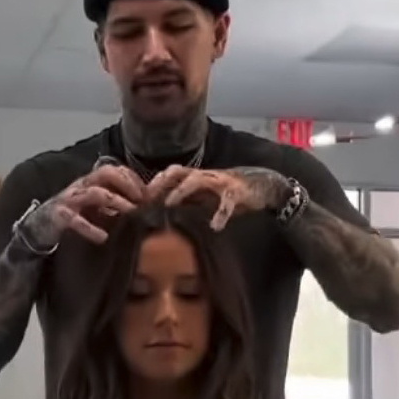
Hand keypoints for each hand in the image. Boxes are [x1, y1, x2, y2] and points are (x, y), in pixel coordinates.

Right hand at [25, 164, 145, 246]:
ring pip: (95, 193)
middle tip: (142, 200)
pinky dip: (90, 228)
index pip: (115, 170)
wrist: (40, 227)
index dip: (133, 178)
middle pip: (106, 173)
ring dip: (116, 200)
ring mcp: (70, 200)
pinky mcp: (60, 216)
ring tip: (131, 213)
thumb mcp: (97, 206)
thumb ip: (118, 200)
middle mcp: (81, 186)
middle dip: (127, 184)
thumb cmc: (74, 215)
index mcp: (91, 182)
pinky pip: (75, 220)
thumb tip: (146, 201)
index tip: (148, 194)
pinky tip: (103, 237)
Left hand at [146, 166, 288, 230]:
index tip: (138, 199)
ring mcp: (219, 181)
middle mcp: (204, 175)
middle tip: (147, 199)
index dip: (153, 185)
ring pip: (196, 180)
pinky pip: (226, 202)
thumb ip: (186, 202)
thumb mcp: (203, 198)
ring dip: (181, 191)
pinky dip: (221, 214)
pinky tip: (216, 226)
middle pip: (177, 171)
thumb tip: (161, 213)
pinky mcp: (236, 191)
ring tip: (170, 204)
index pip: (169, 176)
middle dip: (161, 183)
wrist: (260, 187)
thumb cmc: (227, 194)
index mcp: (195, 177)